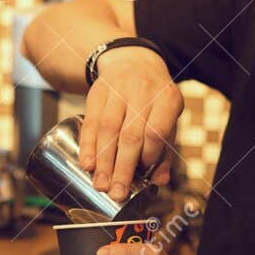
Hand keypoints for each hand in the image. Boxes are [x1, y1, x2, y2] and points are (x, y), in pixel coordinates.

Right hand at [79, 47, 182, 202]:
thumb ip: (165, 150)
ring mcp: (117, 90)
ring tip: (101, 184)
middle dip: (122, 167)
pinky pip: (90, 122)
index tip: (142, 173)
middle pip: (130, 134)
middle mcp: (143, 91)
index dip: (148, 155)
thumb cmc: (154, 100)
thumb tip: (159, 181)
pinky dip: (87, 145)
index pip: (156, 131)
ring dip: (103, 160)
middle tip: (116, 192)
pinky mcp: (97, 92)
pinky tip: (87, 163)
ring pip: (107, 129)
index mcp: (167, 98)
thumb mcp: (167, 118)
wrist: (132, 62)